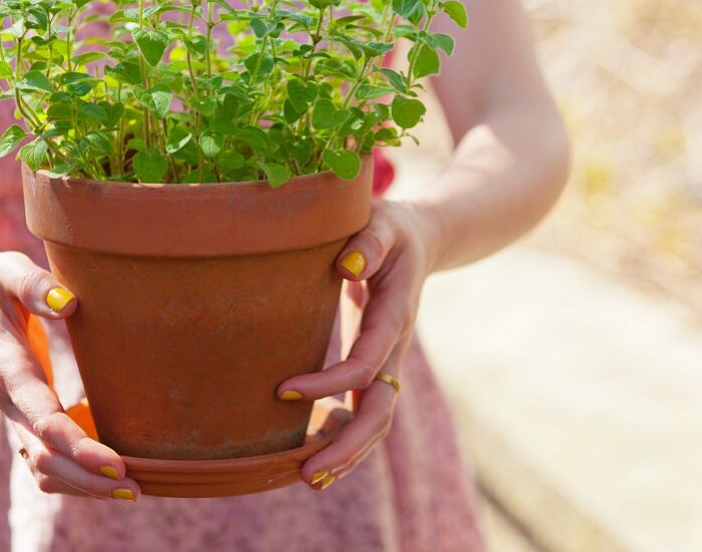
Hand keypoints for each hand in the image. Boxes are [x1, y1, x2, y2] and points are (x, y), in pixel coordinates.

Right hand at [0, 251, 139, 500]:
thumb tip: (69, 302)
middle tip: (133, 486)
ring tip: (131, 489)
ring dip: (81, 483)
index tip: (111, 460)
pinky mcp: (22, 412)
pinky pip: (43, 456)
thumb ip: (34, 285)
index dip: (75, 443)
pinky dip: (73, 472)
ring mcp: (13, 410)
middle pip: (42, 456)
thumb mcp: (7, 270)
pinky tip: (109, 473)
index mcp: (5, 367)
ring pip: (41, 465)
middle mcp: (7, 399)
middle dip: (86, 477)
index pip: (41, 416)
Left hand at [276, 200, 439, 489]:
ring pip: (376, 421)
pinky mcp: (377, 366)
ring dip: (348, 453)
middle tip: (307, 474)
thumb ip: (367, 242)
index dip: (329, 383)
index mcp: (395, 315)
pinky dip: (345, 439)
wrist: (418, 238)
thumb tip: (345, 268)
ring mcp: (389, 361)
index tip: (283, 389)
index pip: (366, 363)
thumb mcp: (382, 222)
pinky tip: (314, 455)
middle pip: (381, 411)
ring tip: (309, 479)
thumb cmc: (390, 227)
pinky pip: (366, 411)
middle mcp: (395, 346)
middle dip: (348, 447)